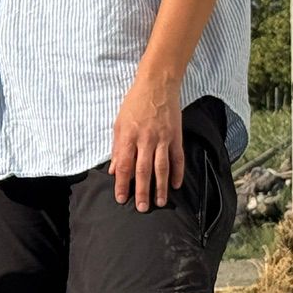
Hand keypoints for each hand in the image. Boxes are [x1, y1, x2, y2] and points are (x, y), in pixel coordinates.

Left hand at [109, 69, 183, 210]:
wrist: (157, 85)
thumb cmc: (134, 104)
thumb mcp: (119, 124)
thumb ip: (117, 148)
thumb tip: (114, 170)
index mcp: (128, 136)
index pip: (124, 165)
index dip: (122, 184)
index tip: (121, 198)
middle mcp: (146, 139)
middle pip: (143, 170)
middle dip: (142, 191)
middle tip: (142, 208)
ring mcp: (163, 138)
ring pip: (162, 167)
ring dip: (161, 187)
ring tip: (160, 202)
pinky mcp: (176, 136)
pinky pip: (178, 158)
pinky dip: (178, 172)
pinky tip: (176, 185)